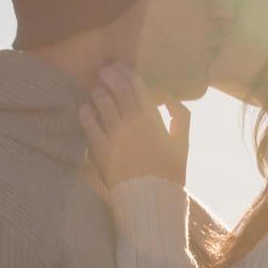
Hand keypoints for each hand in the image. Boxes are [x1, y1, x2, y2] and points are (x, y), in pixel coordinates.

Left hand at [77, 61, 190, 185]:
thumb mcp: (183, 145)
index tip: (120, 67)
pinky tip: (85, 109)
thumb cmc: (169, 174)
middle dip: (110, 77)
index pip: (138, 88)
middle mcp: (133, 124)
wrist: (151, 200)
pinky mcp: (101, 150)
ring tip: (96, 88)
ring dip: (99, 92)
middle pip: (118, 91)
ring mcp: (116, 136)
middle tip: (104, 71)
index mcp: (154, 120)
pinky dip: (86, 114)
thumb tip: (171, 98)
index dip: (127, 74)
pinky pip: (90, 126)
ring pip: (103, 104)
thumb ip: (181, 118)